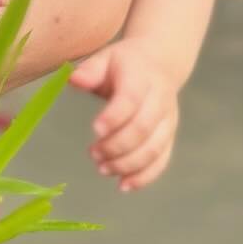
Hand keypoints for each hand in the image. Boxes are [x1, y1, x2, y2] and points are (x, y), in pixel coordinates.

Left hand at [71, 39, 179, 191]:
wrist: (161, 62)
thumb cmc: (125, 63)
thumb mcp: (106, 58)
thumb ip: (89, 70)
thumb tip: (73, 80)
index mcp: (141, 78)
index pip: (131, 99)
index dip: (115, 116)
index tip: (95, 130)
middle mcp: (159, 100)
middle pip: (143, 128)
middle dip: (117, 146)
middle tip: (93, 154)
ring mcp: (167, 120)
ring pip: (154, 148)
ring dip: (128, 164)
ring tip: (103, 169)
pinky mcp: (169, 136)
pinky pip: (161, 160)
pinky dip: (145, 176)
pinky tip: (124, 185)